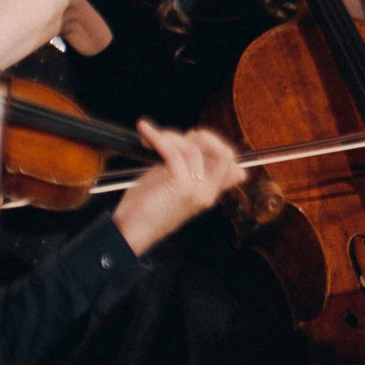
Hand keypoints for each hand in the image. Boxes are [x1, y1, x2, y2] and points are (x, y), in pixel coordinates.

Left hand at [110, 124, 246, 254]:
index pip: (234, 167)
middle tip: (180, 138)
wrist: (130, 232)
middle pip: (225, 155)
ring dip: (171, 137)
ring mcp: (197, 191)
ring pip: (194, 149)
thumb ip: (186, 167)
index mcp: (208, 194)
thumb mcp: (171, 185)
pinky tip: (146, 132)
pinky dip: (158, 137)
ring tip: (153, 139)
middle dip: (204, 137)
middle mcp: (207, 193)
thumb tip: (195, 143)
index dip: (217, 146)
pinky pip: (174, 152)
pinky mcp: (181, 187)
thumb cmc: (146, 209)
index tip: (193, 139)